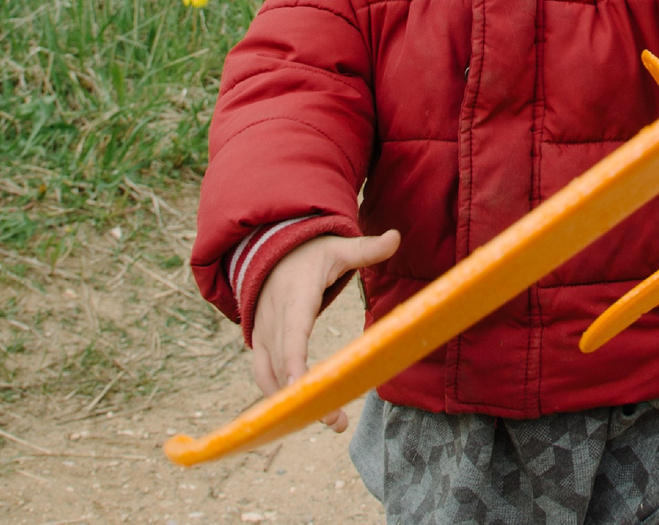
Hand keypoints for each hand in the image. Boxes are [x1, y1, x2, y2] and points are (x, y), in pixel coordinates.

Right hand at [250, 230, 400, 432]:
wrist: (270, 252)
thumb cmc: (310, 254)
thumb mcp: (337, 248)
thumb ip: (366, 249)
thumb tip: (396, 236)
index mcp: (294, 299)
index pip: (292, 335)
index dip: (293, 362)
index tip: (300, 386)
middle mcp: (274, 321)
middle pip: (283, 365)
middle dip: (304, 395)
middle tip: (335, 421)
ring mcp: (264, 335)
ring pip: (269, 377)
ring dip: (291, 404)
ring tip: (330, 423)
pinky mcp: (262, 345)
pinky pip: (264, 375)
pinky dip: (278, 397)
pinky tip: (304, 415)